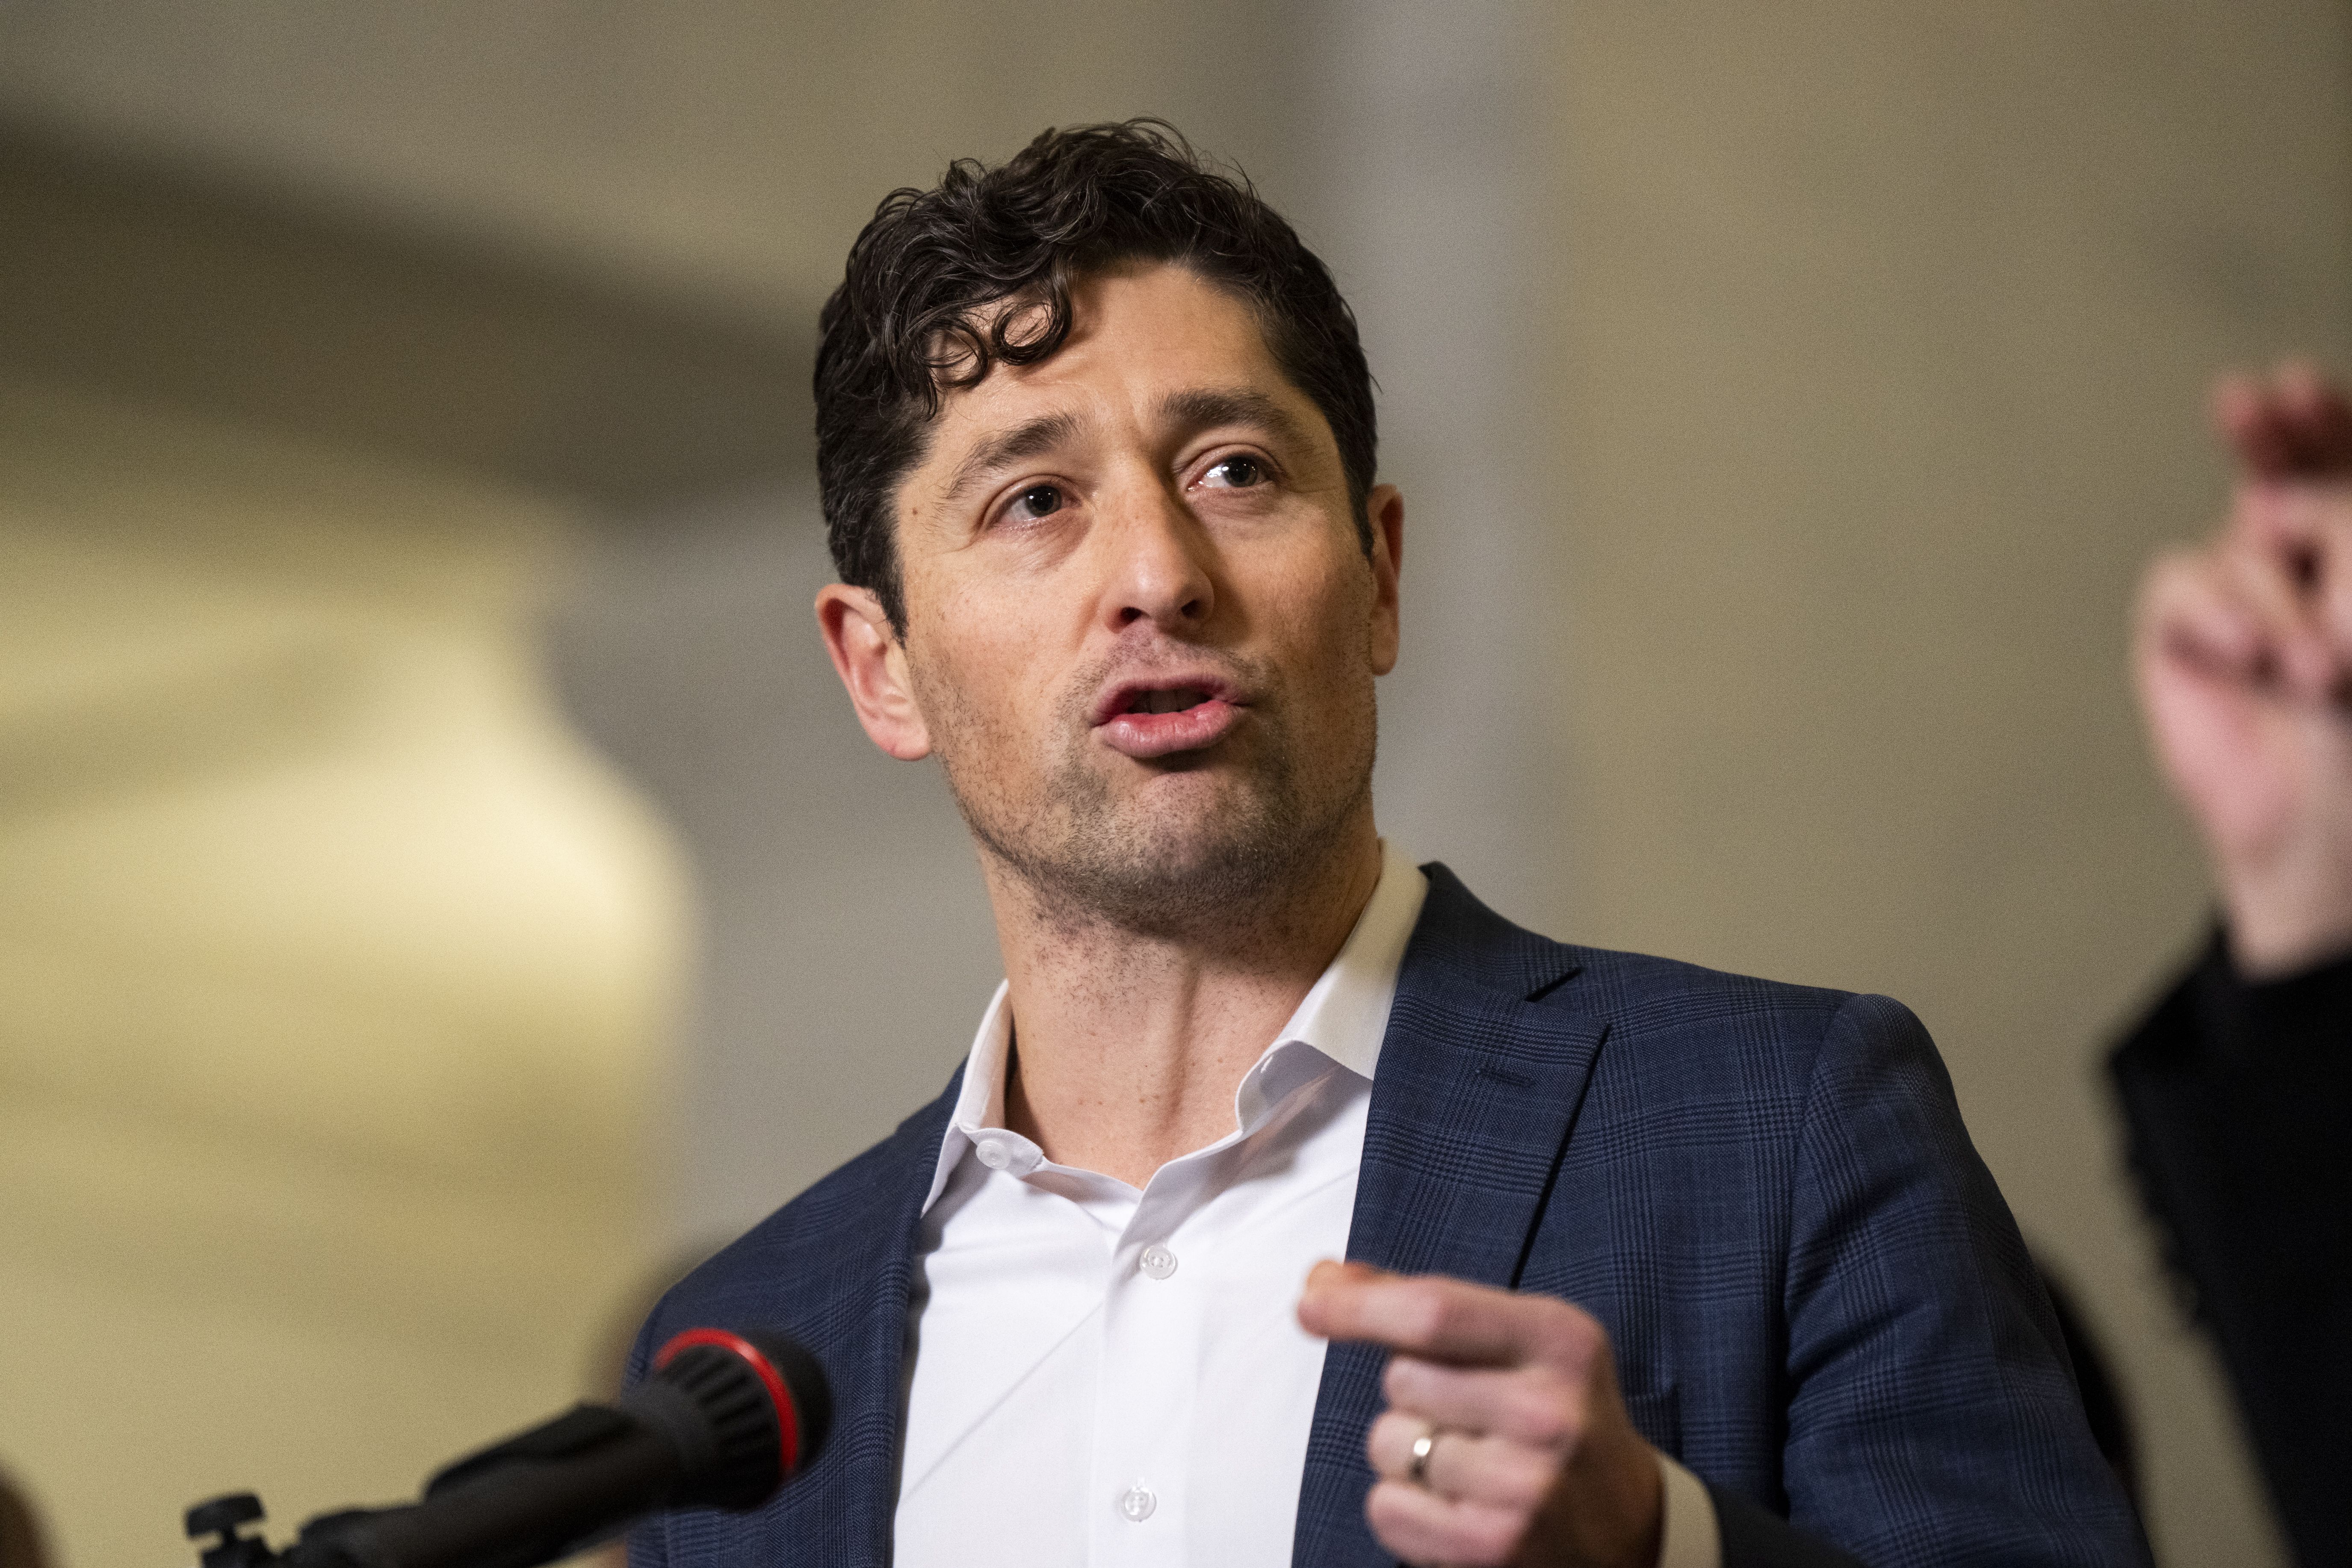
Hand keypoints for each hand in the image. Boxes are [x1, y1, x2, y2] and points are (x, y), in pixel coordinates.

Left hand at [1297, 1261, 1662, 1567]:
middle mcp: (1549, 1410)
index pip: (1434, 1311)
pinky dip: (1402, 1507)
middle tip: (1468, 1412)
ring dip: (1405, 1451)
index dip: (1358, 1306)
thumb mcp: (1518, 1340)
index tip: (1311, 1302)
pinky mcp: (1494, 1547)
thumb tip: (1325, 1280)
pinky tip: (1456, 1504)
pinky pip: (1386, 1508)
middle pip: (1401, 1379)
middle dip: (1410, 1392)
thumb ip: (1422, 1304)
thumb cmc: (1555, 1415)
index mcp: (1560, 1339)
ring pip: (1388, 1443)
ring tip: (1469, 1461)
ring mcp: (1525, 1485)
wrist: (1628, 1526)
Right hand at [2136, 363, 2351, 976]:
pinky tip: (2250, 658)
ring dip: (2279, 601)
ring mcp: (2246, 597)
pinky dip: (2219, 616)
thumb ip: (2342, 530)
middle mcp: (2308, 566)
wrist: (2323, 828)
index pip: (2337, 466)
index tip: (2296, 386)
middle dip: (2275, 447)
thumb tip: (2268, 501)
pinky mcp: (2186, 632)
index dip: (2319, 424)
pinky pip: (2181, 580)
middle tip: (2254, 405)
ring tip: (2316, 673)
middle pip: (2281, 475)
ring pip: (2240, 537)